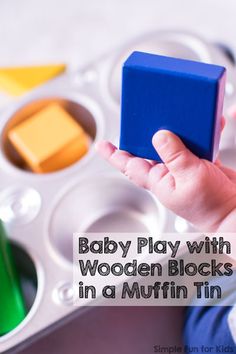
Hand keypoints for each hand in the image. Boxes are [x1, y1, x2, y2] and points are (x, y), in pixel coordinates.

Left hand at [96, 129, 235, 231]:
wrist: (234, 212)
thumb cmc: (211, 206)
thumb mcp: (189, 176)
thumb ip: (174, 156)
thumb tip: (158, 136)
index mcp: (158, 181)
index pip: (129, 165)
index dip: (114, 154)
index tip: (101, 144)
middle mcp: (168, 175)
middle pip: (150, 150)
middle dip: (145, 133)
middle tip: (142, 115)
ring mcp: (184, 170)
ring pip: (174, 145)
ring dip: (177, 130)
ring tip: (177, 113)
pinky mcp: (201, 165)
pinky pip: (197, 145)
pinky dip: (202, 134)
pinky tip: (209, 124)